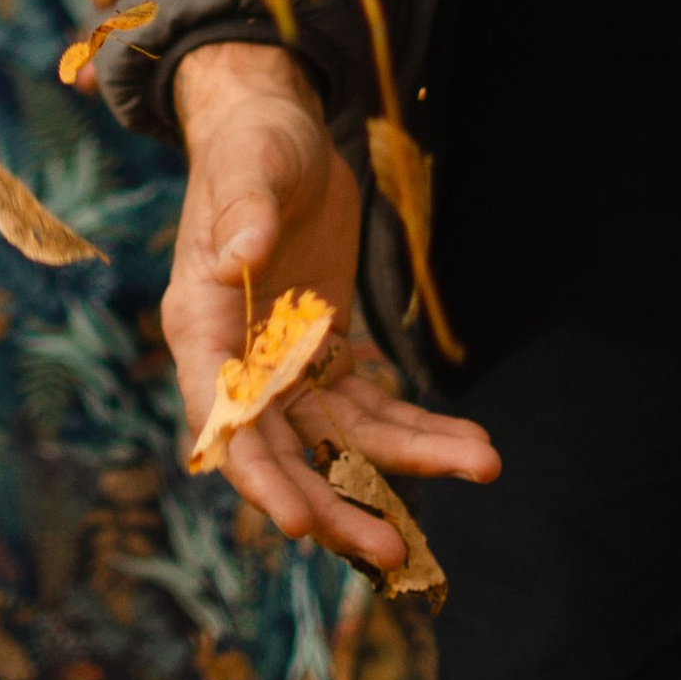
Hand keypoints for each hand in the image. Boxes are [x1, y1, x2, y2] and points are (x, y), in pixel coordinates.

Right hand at [167, 42, 497, 571]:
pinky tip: (470, 443)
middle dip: (338, 505)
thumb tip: (241, 255)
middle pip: (285, 454)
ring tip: (479, 467)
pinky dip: (418, 427)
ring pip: (342, 440)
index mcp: (201, 325)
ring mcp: (288, 362)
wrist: (279, 127)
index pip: (223, 417)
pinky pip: (373, 405)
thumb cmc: (252, 142)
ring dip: (404, 466)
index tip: (298, 520)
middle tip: (394, 552)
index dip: (258, 474)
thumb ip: (243, 210)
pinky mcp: (328, 350)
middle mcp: (241, 359)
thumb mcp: (249, 165)